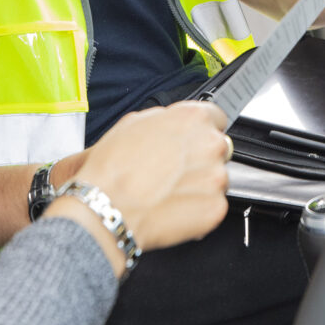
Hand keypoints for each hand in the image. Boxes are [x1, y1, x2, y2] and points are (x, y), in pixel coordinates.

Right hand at [47, 101, 229, 264]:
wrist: (107, 208)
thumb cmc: (113, 169)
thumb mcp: (133, 123)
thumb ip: (165, 119)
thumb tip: (172, 124)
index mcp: (192, 117)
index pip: (215, 116)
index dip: (199, 131)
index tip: (190, 141)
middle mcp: (210, 144)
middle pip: (217, 148)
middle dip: (198, 158)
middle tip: (171, 170)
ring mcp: (216, 177)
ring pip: (216, 178)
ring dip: (198, 184)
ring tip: (168, 191)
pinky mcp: (216, 207)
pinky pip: (213, 205)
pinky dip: (197, 208)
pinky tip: (173, 206)